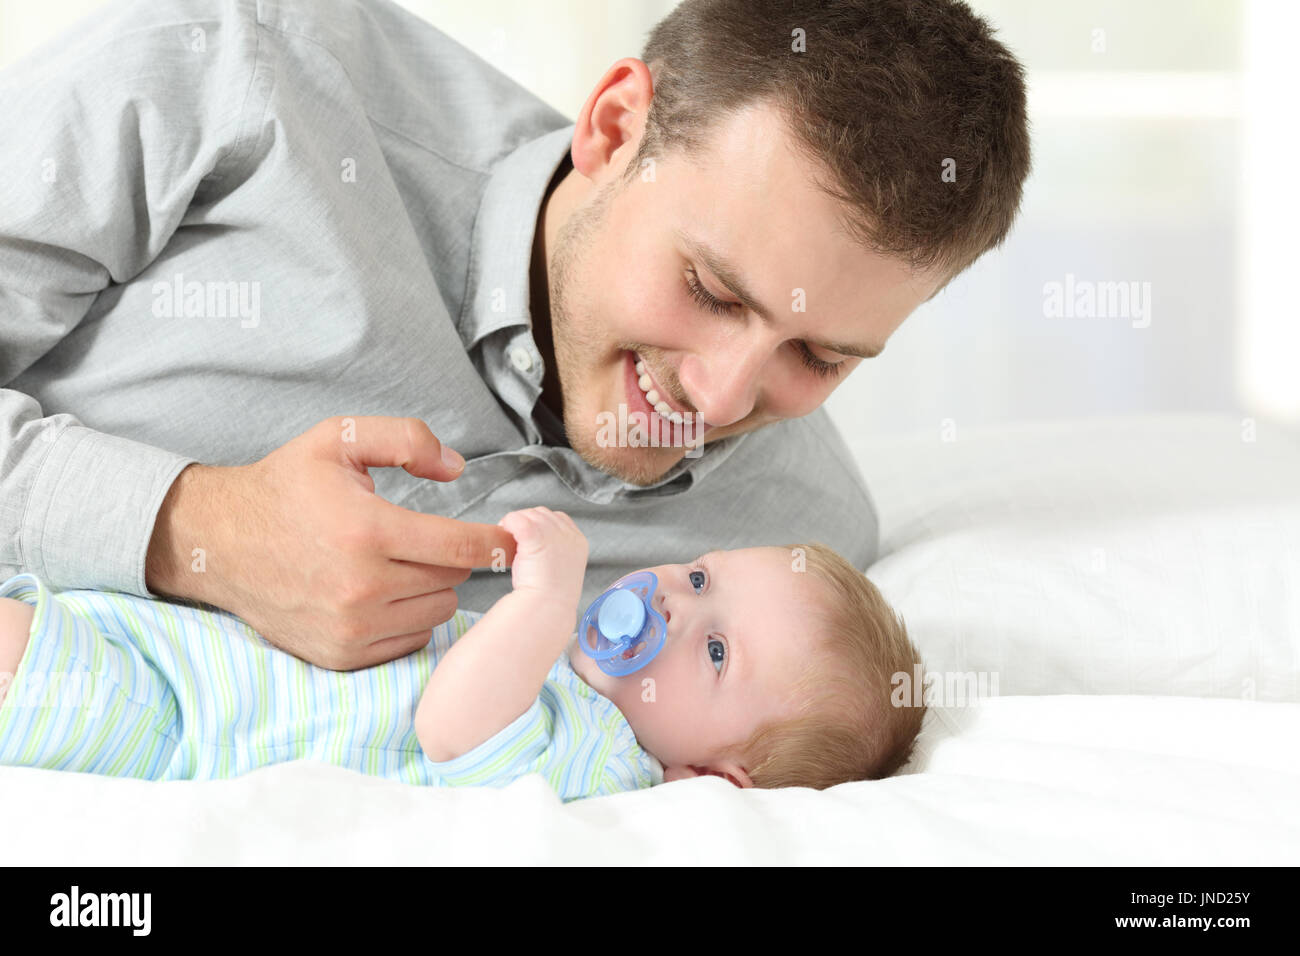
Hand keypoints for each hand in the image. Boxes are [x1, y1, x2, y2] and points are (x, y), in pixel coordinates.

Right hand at [146, 416, 515, 669]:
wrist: (218, 543)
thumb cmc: (284, 488)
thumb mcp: (339, 438)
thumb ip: (406, 439)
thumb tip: (457, 468)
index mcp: (368, 531)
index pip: (464, 547)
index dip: (496, 542)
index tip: (512, 538)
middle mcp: (362, 587)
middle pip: (453, 579)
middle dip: (448, 556)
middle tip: (420, 538)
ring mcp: (351, 628)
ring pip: (437, 612)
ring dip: (431, 588)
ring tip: (398, 564)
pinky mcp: (341, 655)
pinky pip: (409, 641)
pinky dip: (409, 618)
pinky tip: (384, 594)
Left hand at [496, 507, 587, 613]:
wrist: (546, 607)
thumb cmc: (550, 596)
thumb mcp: (562, 568)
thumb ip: (555, 551)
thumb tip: (535, 541)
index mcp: (578, 542)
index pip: (558, 519)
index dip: (541, 526)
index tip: (530, 540)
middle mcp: (568, 534)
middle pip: (542, 514)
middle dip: (527, 523)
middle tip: (516, 542)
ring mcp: (553, 533)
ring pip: (528, 515)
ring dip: (516, 525)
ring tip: (510, 543)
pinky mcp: (535, 535)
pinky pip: (516, 519)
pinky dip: (507, 524)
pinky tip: (504, 535)